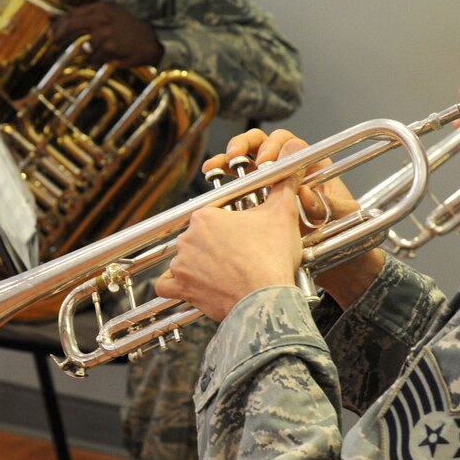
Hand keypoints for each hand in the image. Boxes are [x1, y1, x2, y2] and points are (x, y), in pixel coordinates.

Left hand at [49, 2, 163, 67]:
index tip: (52, 32)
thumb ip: (91, 19)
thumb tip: (66, 26)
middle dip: (60, 35)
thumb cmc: (130, 30)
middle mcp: (102, 17)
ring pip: (86, 46)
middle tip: (54, 43)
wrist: (153, 40)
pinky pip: (96, 58)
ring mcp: (106, 32)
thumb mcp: (112, 16)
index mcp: (102, 7)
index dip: (60, 24)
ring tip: (109, 50)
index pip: (73, 13)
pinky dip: (101, 60)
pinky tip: (113, 56)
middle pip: (71, 25)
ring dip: (93, 52)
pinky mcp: (110, 47)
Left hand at [155, 138, 307, 320]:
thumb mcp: (282, 214)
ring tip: (224, 274)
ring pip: (184, 259)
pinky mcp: (181, 287)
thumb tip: (292, 161)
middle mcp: (188, 237)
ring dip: (198, 266)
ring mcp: (182, 263)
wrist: (266, 299)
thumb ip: (283, 186)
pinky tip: (191, 285)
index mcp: (206, 216)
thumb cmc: (271, 258)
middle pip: (198, 238)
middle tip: (236, 256)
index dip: (228, 227)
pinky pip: (166, 286)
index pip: (212, 216)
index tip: (240, 236)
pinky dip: (175, 286)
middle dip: (215, 246)